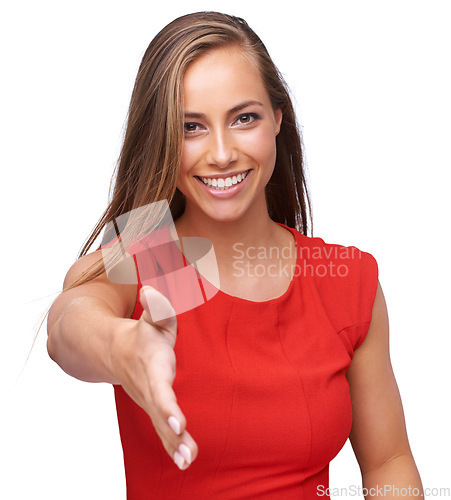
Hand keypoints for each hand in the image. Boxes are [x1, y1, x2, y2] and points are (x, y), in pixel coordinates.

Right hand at [111, 285, 197, 469]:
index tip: (177, 422)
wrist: (114, 351)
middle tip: (186, 452)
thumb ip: (157, 308)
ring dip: (174, 446)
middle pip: (160, 414)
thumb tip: (152, 292)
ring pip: (161, 427)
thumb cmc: (142, 335)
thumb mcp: (152, 319)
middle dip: (171, 433)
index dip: (167, 406)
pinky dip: (172, 446)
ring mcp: (149, 401)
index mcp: (151, 367)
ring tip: (187, 462)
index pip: (159, 388)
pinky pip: (163, 430)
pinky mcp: (153, 408)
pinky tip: (185, 461)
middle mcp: (148, 388)